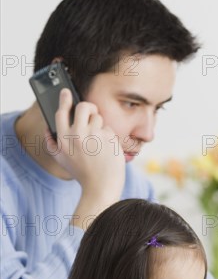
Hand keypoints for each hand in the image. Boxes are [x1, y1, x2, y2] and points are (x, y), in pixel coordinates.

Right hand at [45, 88, 124, 202]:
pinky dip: (109, 137)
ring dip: (100, 126)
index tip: (66, 92)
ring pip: (99, 118)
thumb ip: (51, 144)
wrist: (101, 187)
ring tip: (99, 142)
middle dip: (88, 106)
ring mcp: (94, 136)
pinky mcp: (109, 138)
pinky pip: (109, 129)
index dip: (64, 99)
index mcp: (63, 139)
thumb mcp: (62, 160)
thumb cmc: (83, 174)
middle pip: (84, 107)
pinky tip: (107, 149)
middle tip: (91, 111)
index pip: (62, 112)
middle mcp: (77, 135)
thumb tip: (48, 129)